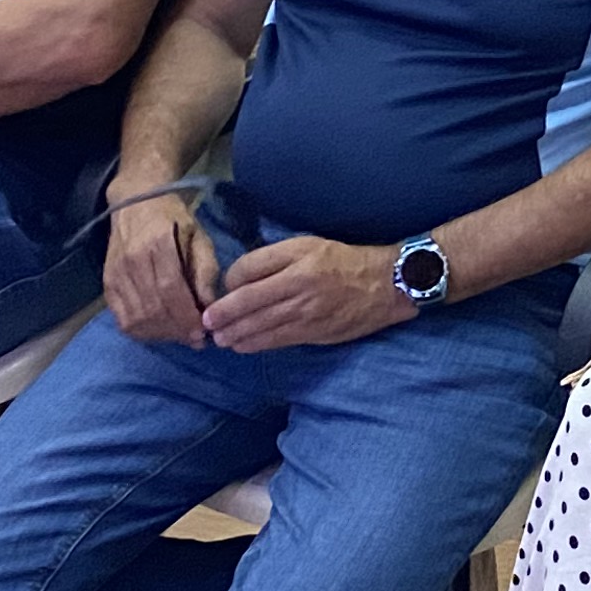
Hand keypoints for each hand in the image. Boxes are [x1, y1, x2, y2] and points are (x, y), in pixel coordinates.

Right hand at [104, 192, 224, 345]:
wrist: (135, 203)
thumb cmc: (174, 220)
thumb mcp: (199, 237)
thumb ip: (206, 270)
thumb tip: (210, 306)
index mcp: (158, 244)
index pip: (170, 290)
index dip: (186, 316)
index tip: (203, 332)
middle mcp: (132, 261)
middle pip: (153, 308)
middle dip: (177, 330)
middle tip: (195, 338)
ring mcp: (116, 274)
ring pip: (137, 319)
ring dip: (161, 334)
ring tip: (179, 334)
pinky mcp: (107, 284)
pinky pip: (123, 319)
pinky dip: (142, 331)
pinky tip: (160, 329)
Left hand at [202, 234, 407, 354]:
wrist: (385, 284)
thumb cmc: (343, 261)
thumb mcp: (309, 245)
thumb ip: (275, 259)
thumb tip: (241, 279)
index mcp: (296, 256)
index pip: (248, 269)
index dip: (230, 281)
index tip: (223, 289)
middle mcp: (298, 283)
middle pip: (248, 301)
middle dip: (222, 315)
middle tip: (206, 324)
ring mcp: (305, 311)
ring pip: (259, 325)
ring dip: (234, 333)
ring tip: (219, 338)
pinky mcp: (313, 332)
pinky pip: (276, 340)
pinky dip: (254, 344)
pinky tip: (242, 345)